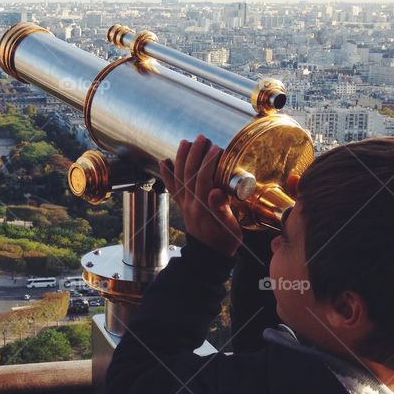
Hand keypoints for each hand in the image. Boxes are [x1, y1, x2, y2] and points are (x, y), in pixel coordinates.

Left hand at [159, 134, 242, 256]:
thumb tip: (216, 191)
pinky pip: (171, 187)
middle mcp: (189, 204)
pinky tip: (163, 161)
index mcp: (203, 208)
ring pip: (178, 177)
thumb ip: (222, 209)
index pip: (203, 179)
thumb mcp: (230, 227)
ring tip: (186, 142)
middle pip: (188, 173)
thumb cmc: (224, 241)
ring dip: (181, 158)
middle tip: (202, 138)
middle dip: (194, 153)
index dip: (209, 162)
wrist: (209, 256)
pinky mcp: (182, 205)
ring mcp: (184, 204)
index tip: (217, 148)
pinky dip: (166, 174)